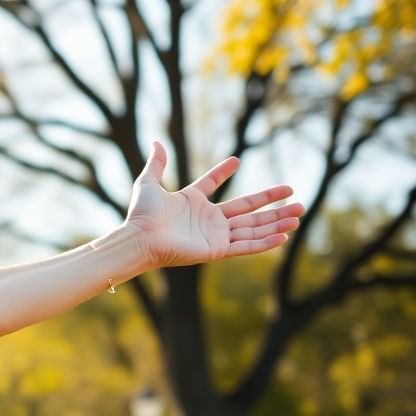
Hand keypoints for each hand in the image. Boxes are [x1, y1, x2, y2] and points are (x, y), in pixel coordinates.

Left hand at [125, 141, 303, 268]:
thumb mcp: (148, 183)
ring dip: (277, 221)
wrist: (140, 238)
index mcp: (192, 202)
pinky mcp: (216, 250)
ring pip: (252, 227)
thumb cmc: (141, 215)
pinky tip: (285, 235)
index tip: (236, 160)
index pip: (212, 184)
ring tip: (299, 212)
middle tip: (295, 194)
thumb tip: (156, 142)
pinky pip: (246, 246)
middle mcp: (207, 219)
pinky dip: (265, 242)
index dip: (222, 172)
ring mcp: (214, 236)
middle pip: (247, 210)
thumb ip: (156, 164)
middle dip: (273, 203)